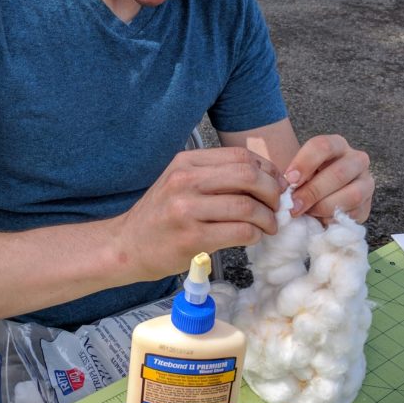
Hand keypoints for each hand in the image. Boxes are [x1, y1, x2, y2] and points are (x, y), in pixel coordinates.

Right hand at [116, 147, 285, 279]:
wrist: (126, 245)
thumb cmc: (159, 217)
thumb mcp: (179, 183)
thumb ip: (215, 176)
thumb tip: (265, 179)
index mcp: (186, 163)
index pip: (240, 156)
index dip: (267, 170)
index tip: (275, 185)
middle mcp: (185, 182)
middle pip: (248, 176)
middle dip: (272, 192)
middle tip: (277, 206)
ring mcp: (187, 210)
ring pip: (247, 206)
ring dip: (267, 218)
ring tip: (269, 226)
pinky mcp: (192, 239)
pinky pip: (240, 232)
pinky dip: (255, 235)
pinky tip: (253, 237)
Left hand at [283, 135, 372, 222]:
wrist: (317, 199)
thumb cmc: (304, 181)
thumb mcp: (296, 172)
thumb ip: (291, 178)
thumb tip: (284, 191)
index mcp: (336, 145)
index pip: (323, 146)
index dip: (304, 163)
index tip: (289, 180)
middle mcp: (356, 160)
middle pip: (339, 173)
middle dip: (313, 192)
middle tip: (294, 205)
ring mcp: (366, 182)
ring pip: (353, 194)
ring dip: (325, 207)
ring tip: (307, 213)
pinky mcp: (367, 205)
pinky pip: (355, 214)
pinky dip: (335, 219)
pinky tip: (320, 220)